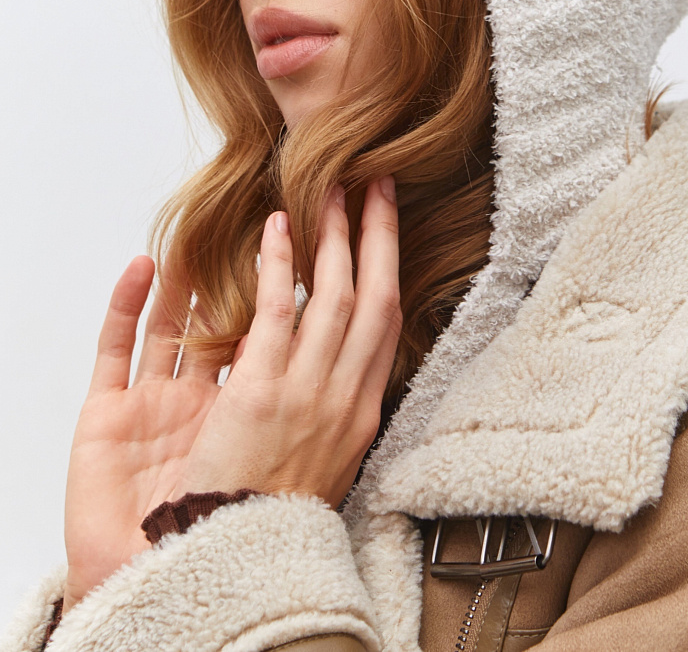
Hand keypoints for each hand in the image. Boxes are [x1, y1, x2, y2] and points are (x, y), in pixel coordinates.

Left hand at [62, 177, 399, 610]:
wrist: (239, 559)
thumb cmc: (274, 508)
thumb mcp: (325, 458)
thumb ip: (334, 405)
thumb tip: (338, 364)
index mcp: (361, 411)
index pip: (387, 325)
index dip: (390, 269)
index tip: (388, 230)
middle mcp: (346, 396)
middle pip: (375, 297)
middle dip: (378, 236)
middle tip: (377, 186)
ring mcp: (308, 392)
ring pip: (335, 297)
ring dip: (336, 237)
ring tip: (333, 190)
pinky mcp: (262, 392)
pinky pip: (278, 313)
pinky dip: (281, 266)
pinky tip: (279, 227)